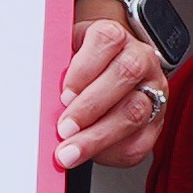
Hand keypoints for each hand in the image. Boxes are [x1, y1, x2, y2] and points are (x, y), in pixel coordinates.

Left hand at [52, 10, 166, 167]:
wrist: (115, 72)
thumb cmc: (86, 66)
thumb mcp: (69, 52)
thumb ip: (56, 63)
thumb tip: (37, 87)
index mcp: (118, 37)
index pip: (107, 40)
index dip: (84, 68)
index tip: (64, 93)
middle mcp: (141, 60)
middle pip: (125, 75)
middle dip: (90, 106)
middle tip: (64, 128)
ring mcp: (153, 92)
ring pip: (134, 112)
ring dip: (98, 136)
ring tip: (71, 151)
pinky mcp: (155, 124)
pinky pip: (139, 141)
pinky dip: (112, 152)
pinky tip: (92, 154)